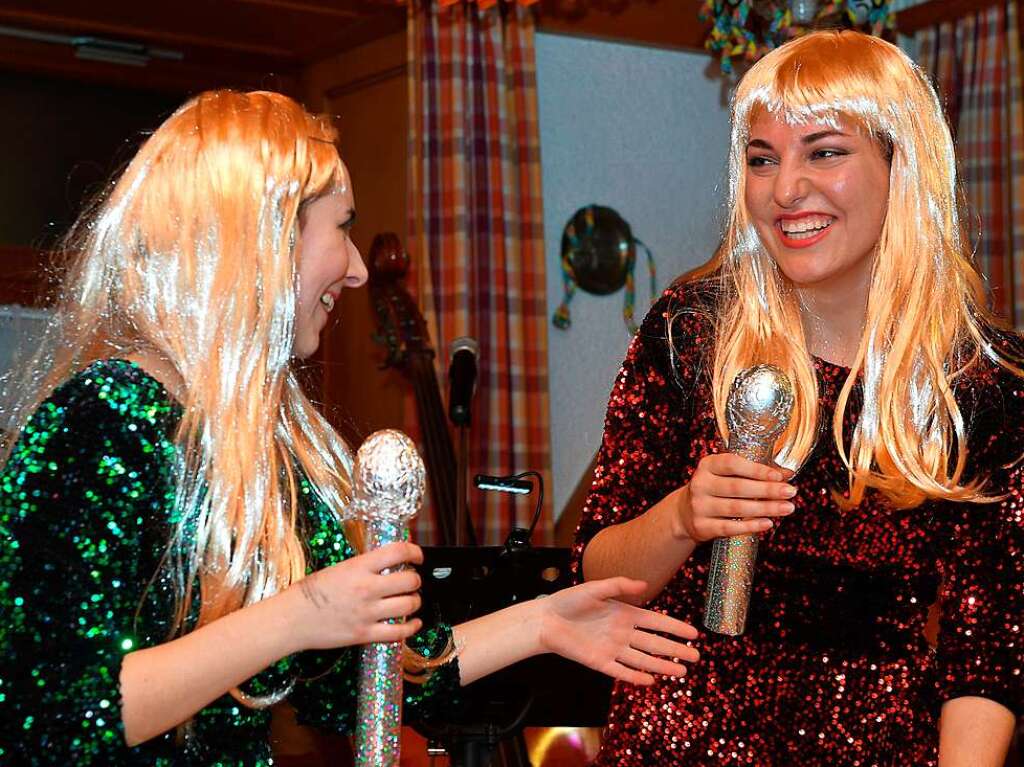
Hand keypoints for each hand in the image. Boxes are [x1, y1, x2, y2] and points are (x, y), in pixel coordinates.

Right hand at [287, 541, 423, 651]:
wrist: (291, 619)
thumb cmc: (311, 593)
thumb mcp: (339, 569)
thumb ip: (365, 567)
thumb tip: (389, 564)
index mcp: (359, 567)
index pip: (398, 552)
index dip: (414, 552)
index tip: (418, 556)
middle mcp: (366, 588)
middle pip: (410, 580)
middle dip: (415, 580)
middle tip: (412, 581)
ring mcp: (367, 612)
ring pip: (409, 605)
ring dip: (415, 601)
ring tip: (410, 600)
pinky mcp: (364, 634)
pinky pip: (398, 632)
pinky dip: (412, 627)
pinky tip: (414, 622)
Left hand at [538, 577, 699, 685]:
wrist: (546, 620)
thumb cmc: (569, 601)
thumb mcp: (594, 588)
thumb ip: (618, 585)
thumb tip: (643, 585)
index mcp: (625, 613)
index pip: (656, 622)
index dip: (675, 627)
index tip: (694, 633)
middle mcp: (623, 632)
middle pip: (655, 643)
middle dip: (676, 650)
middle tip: (696, 656)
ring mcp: (613, 649)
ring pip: (643, 659)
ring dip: (662, 666)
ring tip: (682, 671)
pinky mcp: (600, 662)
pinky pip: (622, 671)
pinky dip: (636, 677)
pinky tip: (651, 681)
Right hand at [675, 453, 795, 542]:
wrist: (685, 513)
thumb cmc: (715, 489)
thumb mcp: (728, 475)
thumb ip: (755, 472)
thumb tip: (787, 473)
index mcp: (707, 465)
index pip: (732, 464)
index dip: (757, 469)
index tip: (779, 476)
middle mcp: (700, 484)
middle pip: (737, 487)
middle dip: (767, 490)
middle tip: (790, 492)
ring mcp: (699, 506)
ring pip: (736, 508)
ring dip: (765, 508)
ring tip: (787, 508)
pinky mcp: (701, 526)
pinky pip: (729, 527)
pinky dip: (750, 526)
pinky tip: (767, 523)